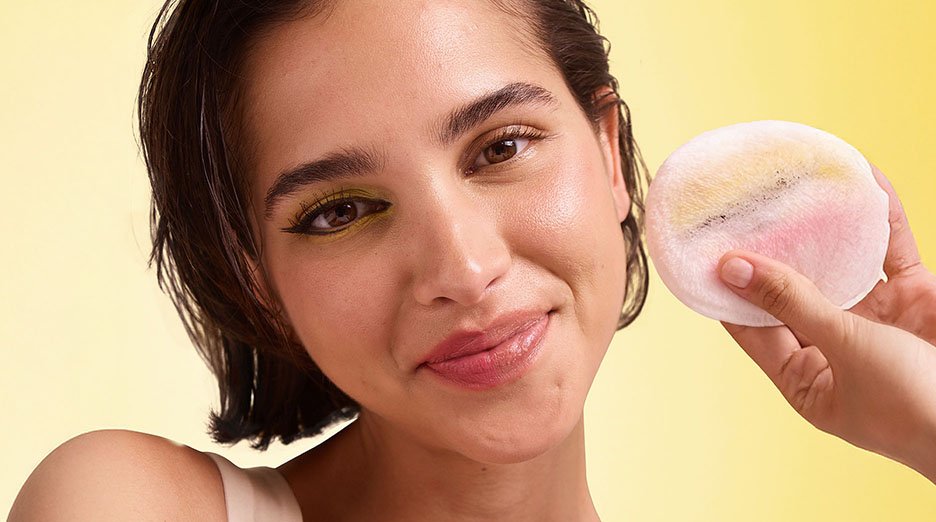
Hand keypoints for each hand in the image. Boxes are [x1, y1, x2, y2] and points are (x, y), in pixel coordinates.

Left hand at [717, 165, 935, 483]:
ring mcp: (873, 320)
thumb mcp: (842, 348)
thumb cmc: (910, 404)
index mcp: (804, 376)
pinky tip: (861, 180)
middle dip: (767, 253)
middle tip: (737, 209)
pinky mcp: (912, 296)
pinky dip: (878, 217)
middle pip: (788, 291)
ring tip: (784, 188)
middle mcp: (832, 344)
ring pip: (835, 265)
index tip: (700, 253)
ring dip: (816, 230)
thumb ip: (791, 302)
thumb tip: (731, 269)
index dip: (725, 292)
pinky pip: (889, 249)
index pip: (748, 327)